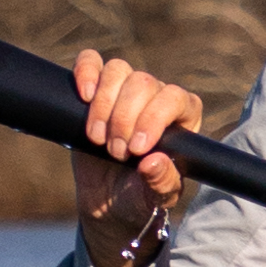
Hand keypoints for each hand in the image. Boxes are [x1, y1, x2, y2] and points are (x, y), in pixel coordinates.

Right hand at [69, 50, 203, 266]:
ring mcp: (124, 91)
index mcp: (182, 120)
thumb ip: (161, 183)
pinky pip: (91, 61)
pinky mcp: (94, 89)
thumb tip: (153, 162)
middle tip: (116, 153)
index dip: (154, 118)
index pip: (175, 98)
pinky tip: (83, 97)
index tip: (137, 149)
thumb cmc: (140, 199)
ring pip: (118, 70)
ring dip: (103, 105)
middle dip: (124, 119)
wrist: (107, 205)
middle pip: (143, 82)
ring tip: (98, 140)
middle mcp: (156, 98)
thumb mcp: (155, 199)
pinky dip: (85, 71)